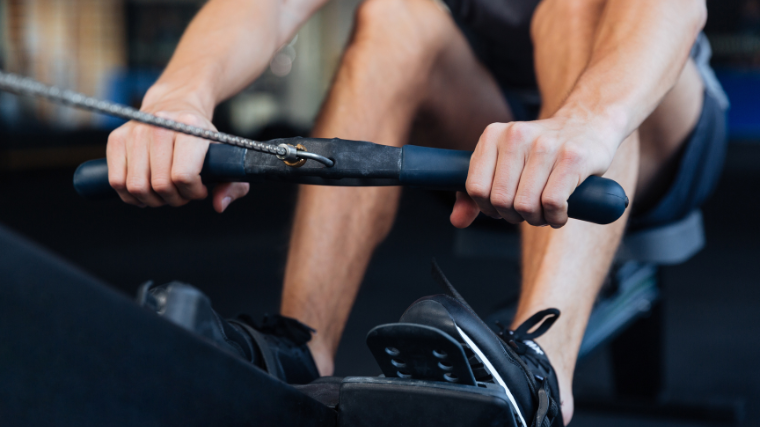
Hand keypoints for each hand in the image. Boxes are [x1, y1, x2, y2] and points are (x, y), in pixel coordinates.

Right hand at [106, 98, 248, 212]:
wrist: (175, 104)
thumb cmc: (201, 136)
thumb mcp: (224, 155)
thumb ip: (233, 184)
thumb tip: (218, 205)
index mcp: (189, 128)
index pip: (184, 176)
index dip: (193, 192)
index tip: (200, 189)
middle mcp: (159, 126)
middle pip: (160, 185)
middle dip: (174, 198)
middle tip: (182, 192)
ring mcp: (135, 131)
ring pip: (137, 187)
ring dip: (153, 200)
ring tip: (165, 191)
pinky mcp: (116, 138)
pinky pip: (117, 181)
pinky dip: (130, 195)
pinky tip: (146, 191)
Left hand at [450, 116, 616, 227]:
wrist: (589, 122)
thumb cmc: (542, 152)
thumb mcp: (503, 163)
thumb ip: (476, 192)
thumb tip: (457, 221)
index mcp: (493, 134)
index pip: (476, 188)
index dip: (489, 207)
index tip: (503, 207)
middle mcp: (516, 135)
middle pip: (501, 200)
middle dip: (514, 216)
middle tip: (529, 211)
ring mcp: (545, 145)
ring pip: (526, 205)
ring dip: (537, 219)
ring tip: (545, 211)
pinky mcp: (572, 157)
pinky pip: (552, 203)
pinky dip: (555, 217)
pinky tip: (560, 213)